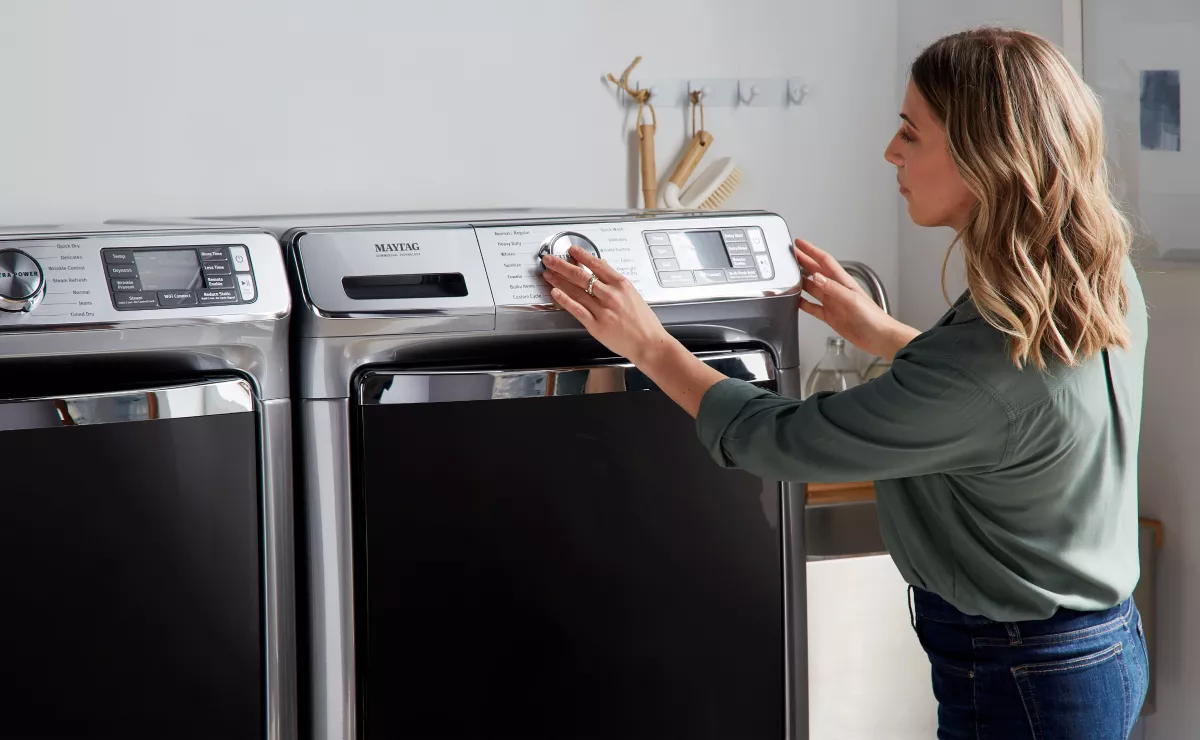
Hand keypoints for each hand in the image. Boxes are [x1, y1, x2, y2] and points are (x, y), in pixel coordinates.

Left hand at [540, 246, 677, 364]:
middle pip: (581, 276)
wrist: (649, 342)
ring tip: (548, 274)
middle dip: (562, 265)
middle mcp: (610, 295)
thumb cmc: (644, 321)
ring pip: (575, 291)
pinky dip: (564, 300)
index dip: (581, 255)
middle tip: (550, 260)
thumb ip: (616, 280)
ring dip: (559, 280)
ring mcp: (602, 310)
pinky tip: (555, 292)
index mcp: (621, 284)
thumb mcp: (633, 294)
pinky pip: (576, 310)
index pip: (597, 265)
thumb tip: (603, 266)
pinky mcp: (596, 325)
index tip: (571, 250)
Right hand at [793, 237, 918, 359]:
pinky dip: (803, 303)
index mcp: (843, 282)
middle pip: (816, 272)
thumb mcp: (852, 300)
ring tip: (789, 275)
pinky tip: (796, 301)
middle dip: (803, 262)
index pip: (824, 261)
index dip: (811, 251)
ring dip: (801, 281)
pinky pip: (813, 307)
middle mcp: (836, 290)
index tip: (800, 244)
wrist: (879, 337)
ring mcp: (833, 303)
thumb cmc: (873, 318)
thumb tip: (816, 277)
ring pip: (812, 288)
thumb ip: (833, 288)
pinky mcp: (830, 316)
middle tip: (791, 255)